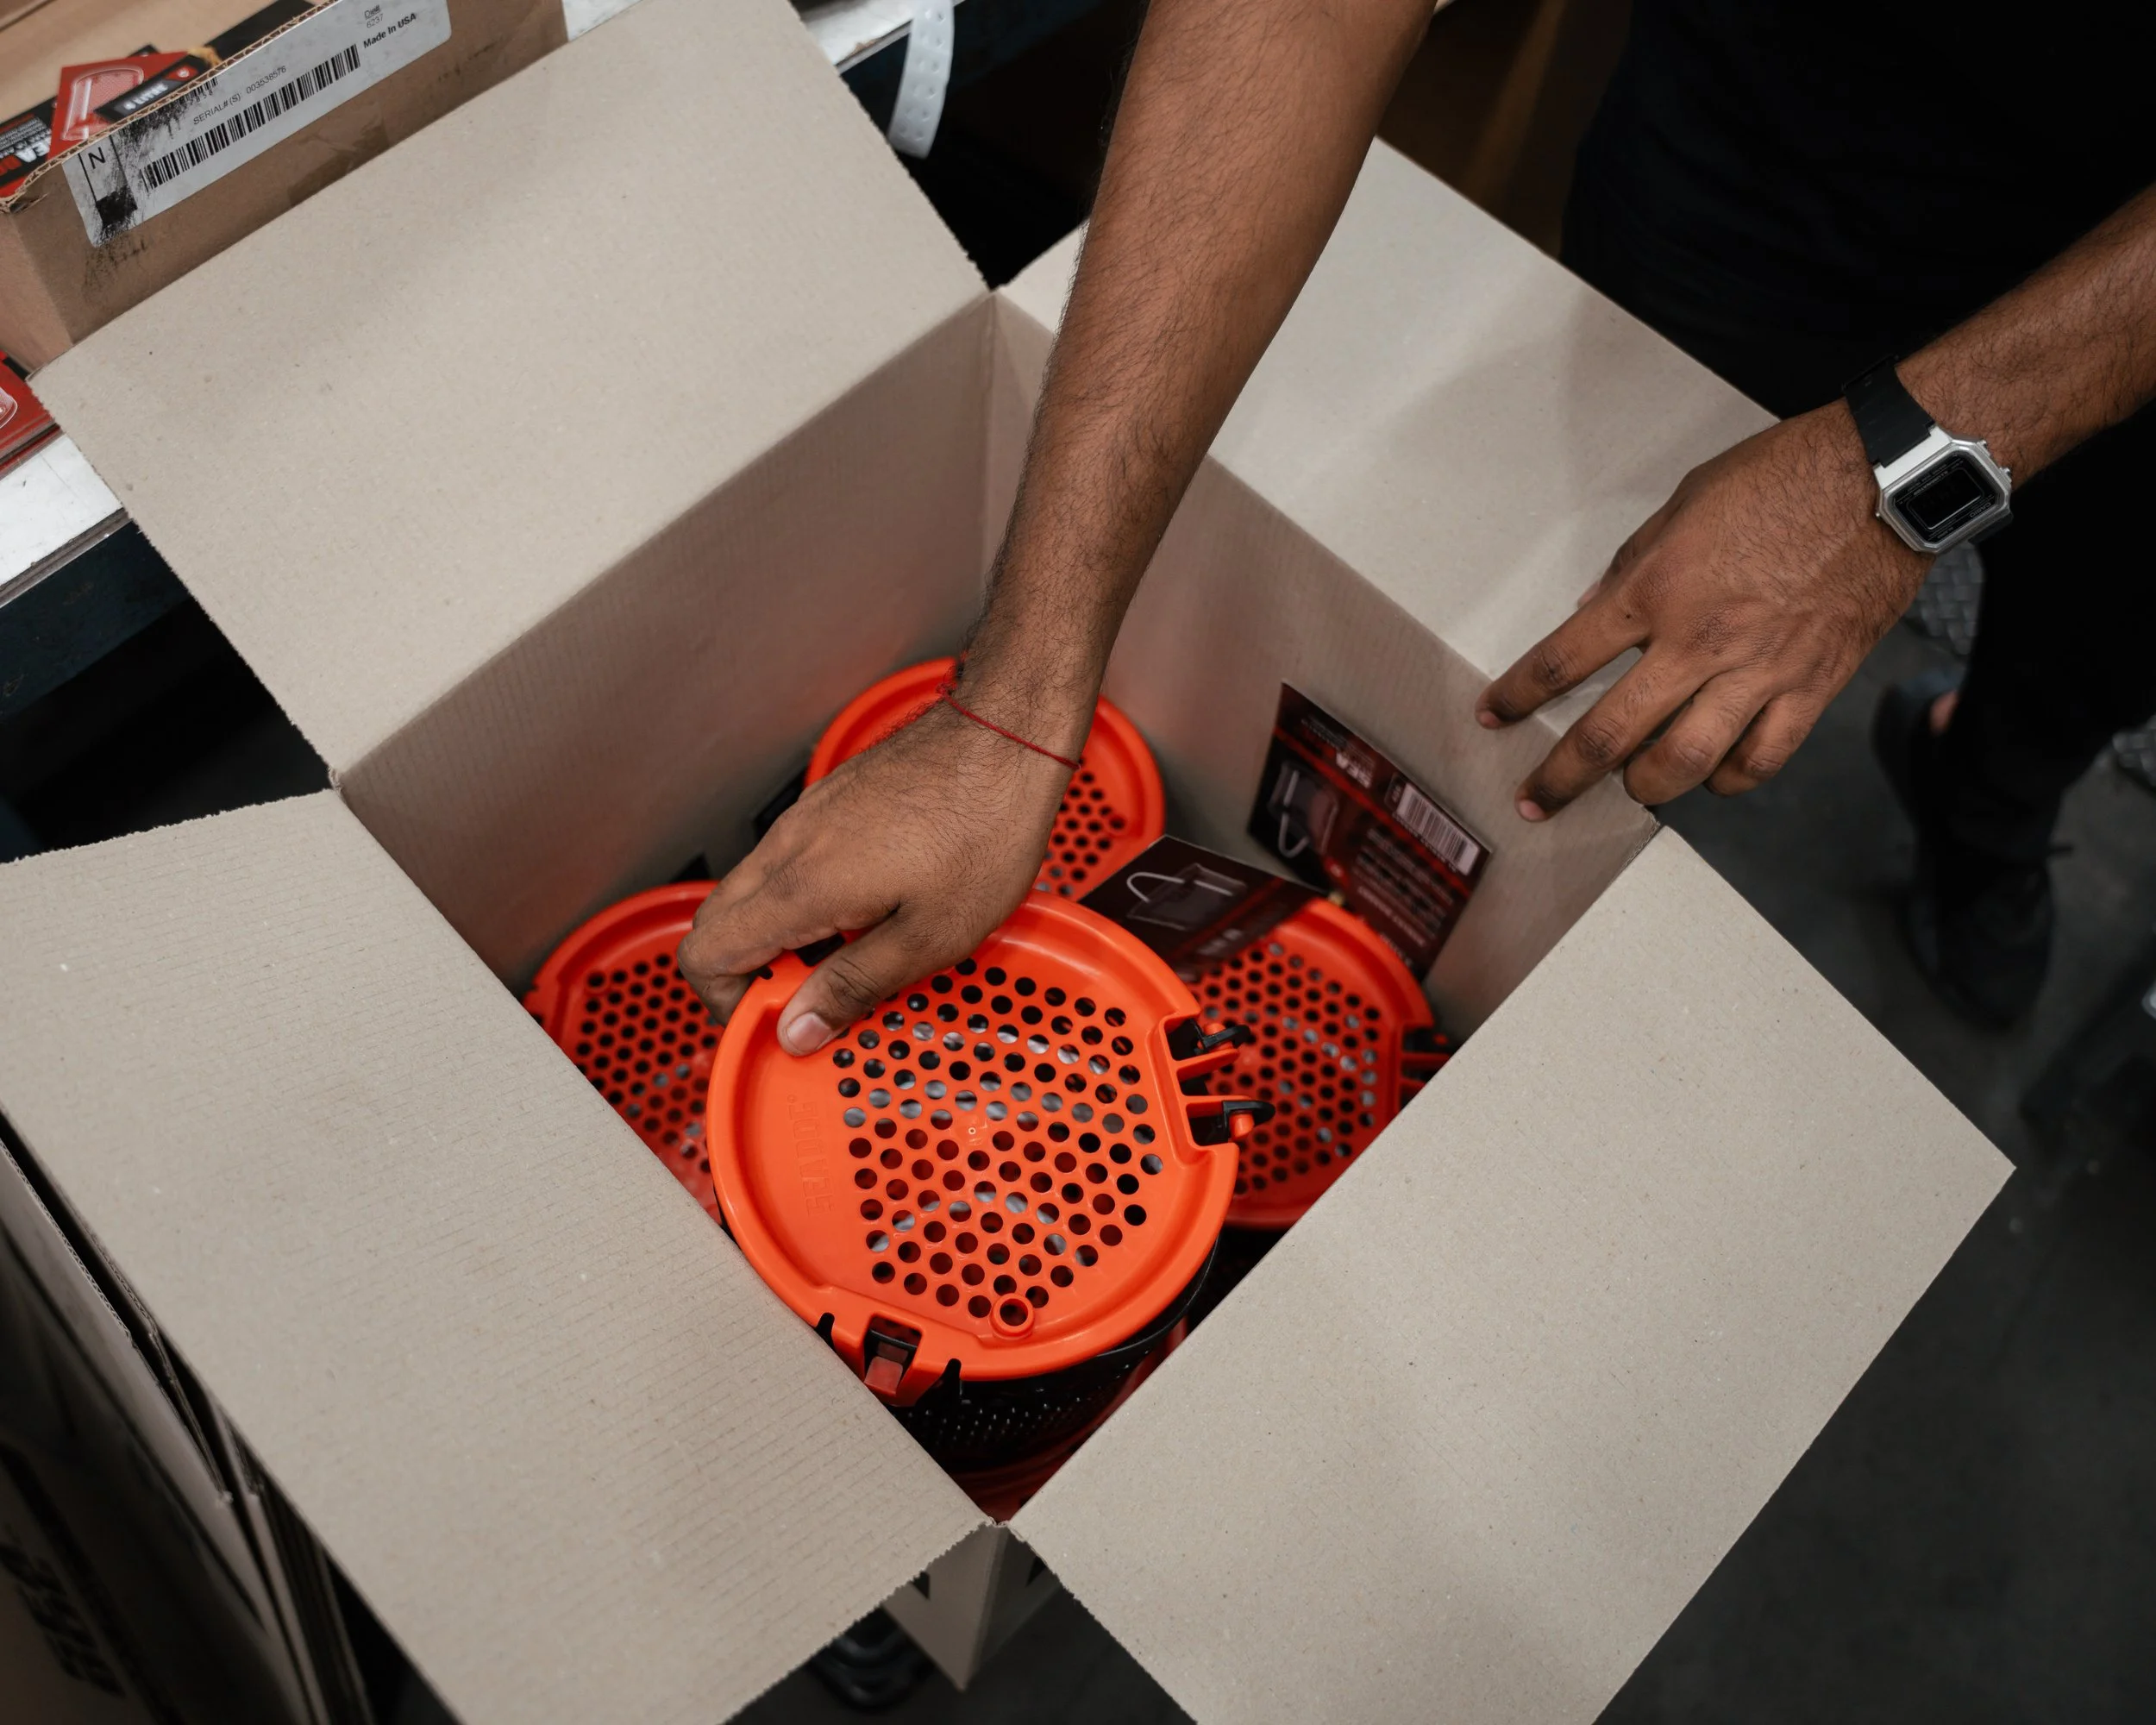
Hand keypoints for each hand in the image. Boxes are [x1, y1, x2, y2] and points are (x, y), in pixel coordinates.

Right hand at [677, 699, 1069, 1054]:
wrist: (1006, 738)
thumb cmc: (983, 828)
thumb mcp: (931, 937)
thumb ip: (855, 986)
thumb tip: (799, 1029)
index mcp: (801, 887)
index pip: (705, 953)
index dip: (727, 1003)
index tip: (781, 1025)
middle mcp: (788, 846)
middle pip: (718, 923)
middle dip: (752, 974)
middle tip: (814, 1001)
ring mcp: (807, 818)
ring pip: (754, 892)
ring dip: (784, 937)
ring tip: (853, 958)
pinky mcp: (832, 802)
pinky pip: (789, 863)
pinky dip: (807, 901)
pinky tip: (871, 911)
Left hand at [1476, 403, 1931, 814]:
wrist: (1882, 481)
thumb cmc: (1784, 478)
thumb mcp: (1683, 504)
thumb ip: (1633, 564)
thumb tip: (1592, 609)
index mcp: (1654, 590)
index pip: (1563, 660)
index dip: (1518, 696)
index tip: (1494, 717)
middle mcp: (1697, 642)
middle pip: (1609, 734)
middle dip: (1561, 778)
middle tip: (1537, 800)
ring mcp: (1756, 672)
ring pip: (1684, 762)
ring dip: (1646, 787)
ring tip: (1633, 789)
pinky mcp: (1809, 688)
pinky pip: (1761, 758)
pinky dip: (1731, 778)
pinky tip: (1716, 776)